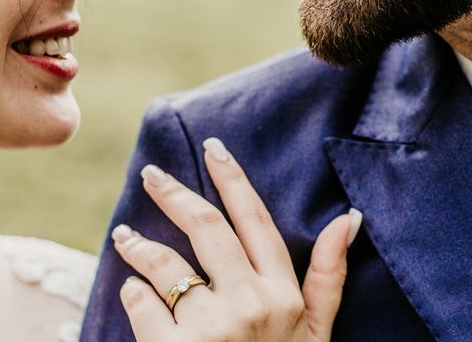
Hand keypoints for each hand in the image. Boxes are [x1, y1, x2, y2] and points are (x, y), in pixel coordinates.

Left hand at [112, 137, 362, 341]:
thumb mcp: (316, 333)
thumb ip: (328, 277)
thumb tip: (347, 219)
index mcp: (282, 295)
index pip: (254, 220)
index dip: (233, 180)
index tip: (213, 148)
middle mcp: (248, 304)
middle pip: (204, 227)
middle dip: (173, 193)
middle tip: (151, 174)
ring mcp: (210, 329)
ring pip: (164, 263)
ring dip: (138, 244)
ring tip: (124, 236)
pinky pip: (141, 302)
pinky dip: (133, 292)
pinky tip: (131, 289)